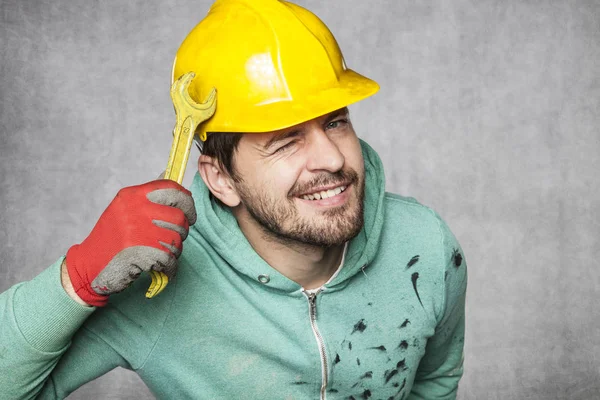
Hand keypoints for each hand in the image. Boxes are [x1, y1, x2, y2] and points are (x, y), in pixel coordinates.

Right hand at [64, 179, 195, 306]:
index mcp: (132, 195)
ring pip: (177, 239)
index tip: (190, 214)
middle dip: (181, 231)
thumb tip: (180, 191)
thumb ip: (149, 200)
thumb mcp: (124, 210)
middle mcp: (135, 209)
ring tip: (158, 254)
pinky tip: (158, 267)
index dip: (187, 201)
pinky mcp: (141, 252)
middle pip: (179, 216)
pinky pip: (170, 259)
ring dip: (173, 251)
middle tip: (172, 240)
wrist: (89, 266)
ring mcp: (138, 230)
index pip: (172, 188)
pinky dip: (169, 267)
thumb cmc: (111, 239)